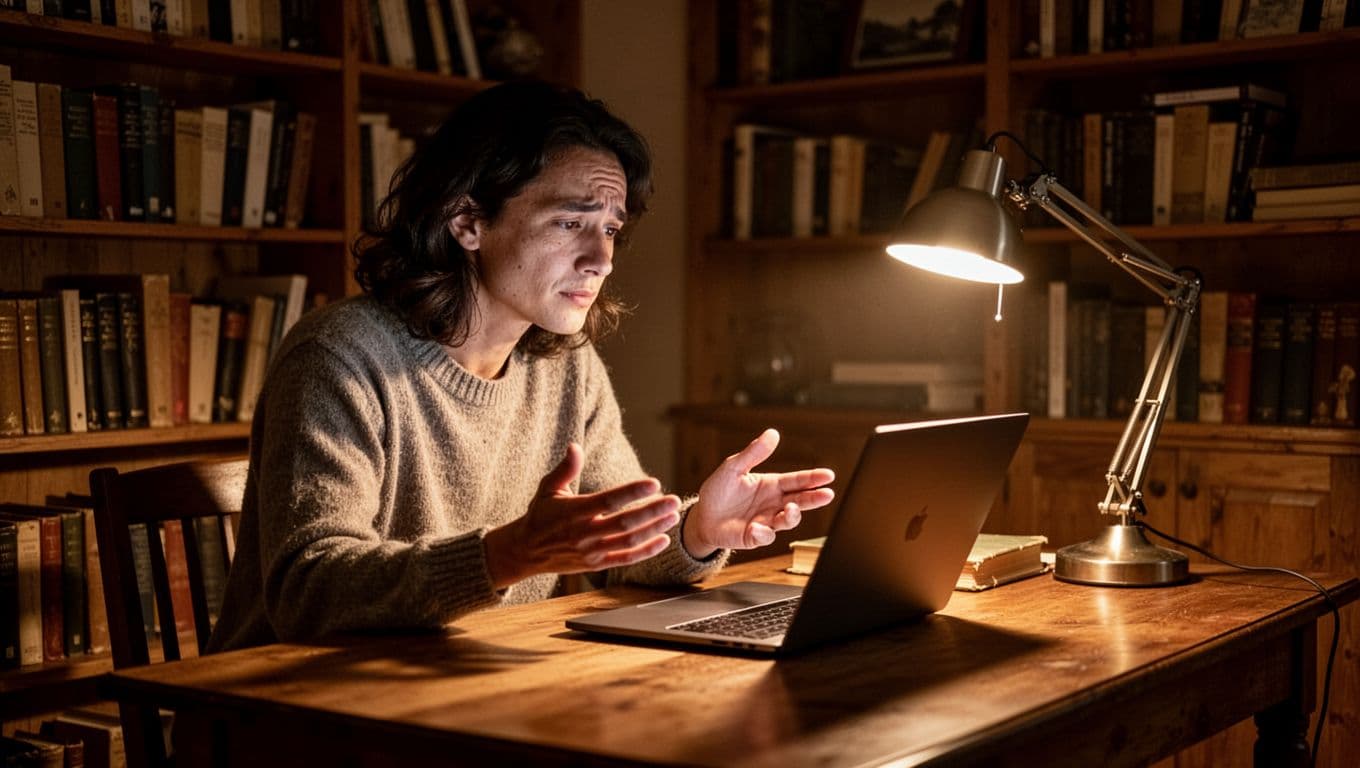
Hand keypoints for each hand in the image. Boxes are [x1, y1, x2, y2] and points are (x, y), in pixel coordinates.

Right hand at [483, 443, 679, 588]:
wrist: (525, 551)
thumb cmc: (540, 514)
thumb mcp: (548, 488)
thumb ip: (565, 469)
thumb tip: (575, 446)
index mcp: (574, 511)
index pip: (609, 501)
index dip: (633, 492)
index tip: (654, 483)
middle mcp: (584, 533)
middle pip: (625, 523)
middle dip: (652, 511)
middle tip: (673, 501)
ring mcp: (591, 551)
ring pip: (629, 541)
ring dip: (654, 529)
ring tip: (673, 516)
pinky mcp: (596, 565)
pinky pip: (625, 559)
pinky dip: (646, 551)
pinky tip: (663, 540)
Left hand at [683, 429, 834, 558]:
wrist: (703, 516)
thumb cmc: (719, 491)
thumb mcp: (734, 467)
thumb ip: (754, 453)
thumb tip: (773, 433)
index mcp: (772, 485)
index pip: (797, 480)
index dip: (813, 478)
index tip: (828, 475)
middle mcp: (774, 504)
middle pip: (800, 501)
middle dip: (815, 498)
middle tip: (827, 494)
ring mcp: (766, 521)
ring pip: (787, 521)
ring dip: (792, 516)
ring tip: (792, 508)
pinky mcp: (755, 537)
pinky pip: (764, 537)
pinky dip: (763, 533)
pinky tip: (757, 527)